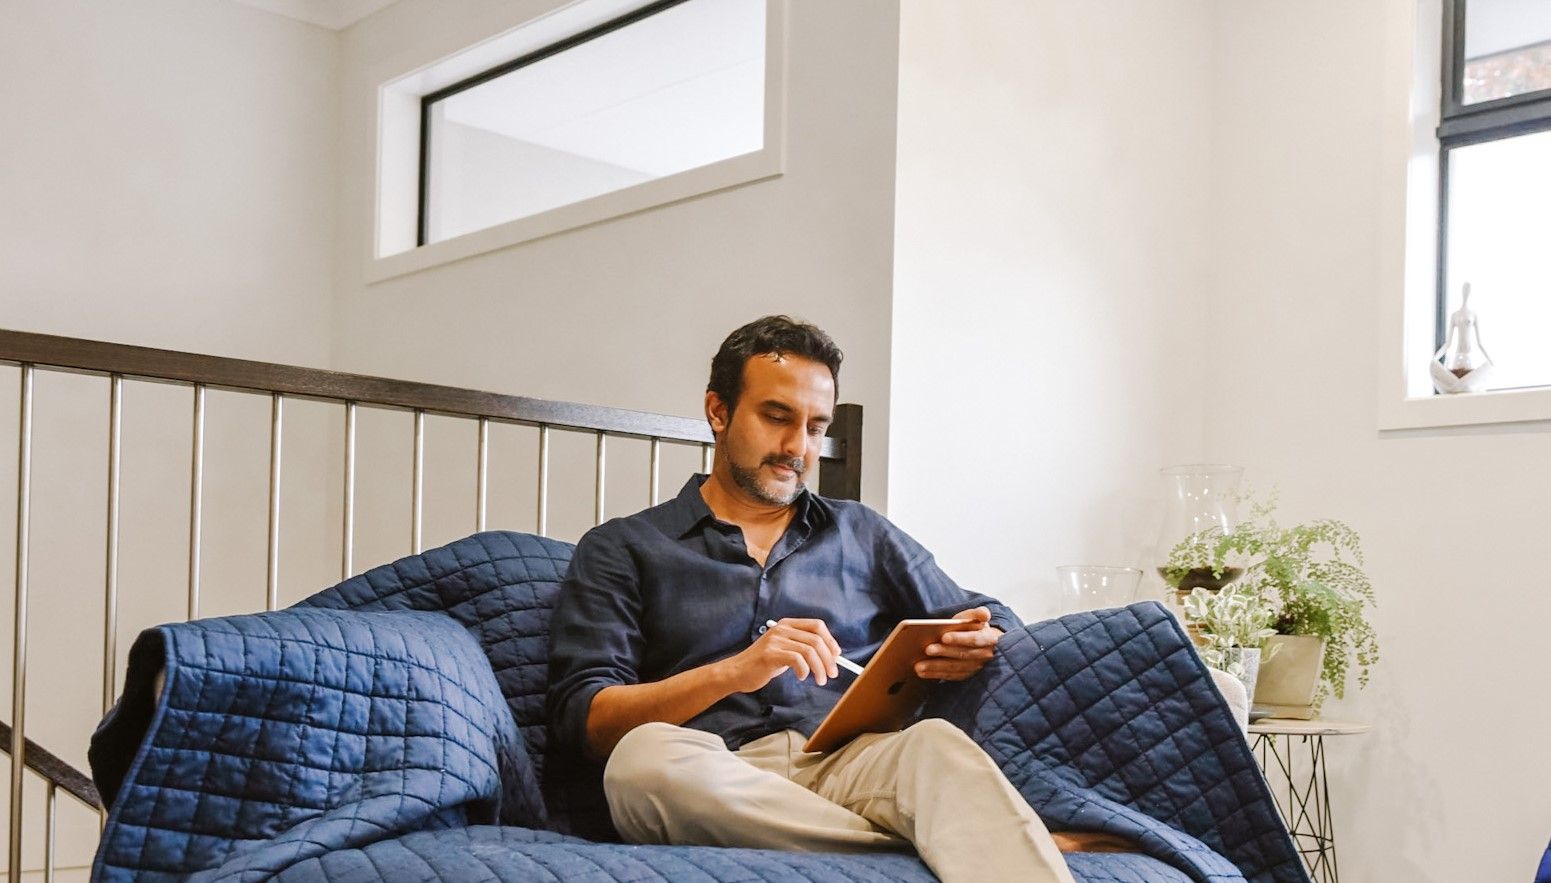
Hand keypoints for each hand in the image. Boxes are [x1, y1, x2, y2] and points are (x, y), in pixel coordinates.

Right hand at [721, 618, 840, 691]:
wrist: (737, 672)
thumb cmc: (763, 664)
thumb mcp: (784, 650)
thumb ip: (802, 648)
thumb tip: (830, 656)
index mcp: (787, 624)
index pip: (817, 625)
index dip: (830, 640)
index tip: (836, 656)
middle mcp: (781, 628)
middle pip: (816, 639)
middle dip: (828, 659)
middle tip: (832, 674)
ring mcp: (775, 640)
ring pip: (809, 650)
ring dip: (819, 668)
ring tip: (820, 680)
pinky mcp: (770, 654)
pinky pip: (797, 660)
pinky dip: (804, 670)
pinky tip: (801, 677)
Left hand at [914, 606, 1002, 680]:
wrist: (980, 641)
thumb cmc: (973, 627)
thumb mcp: (975, 617)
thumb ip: (978, 613)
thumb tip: (984, 614)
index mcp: (988, 638)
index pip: (975, 639)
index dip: (959, 638)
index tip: (944, 637)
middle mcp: (984, 655)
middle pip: (962, 654)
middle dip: (944, 652)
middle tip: (927, 649)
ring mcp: (975, 667)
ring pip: (954, 667)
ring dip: (936, 667)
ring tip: (919, 665)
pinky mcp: (965, 674)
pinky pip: (949, 676)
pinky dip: (935, 674)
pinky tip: (921, 672)